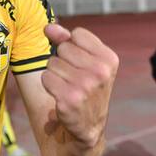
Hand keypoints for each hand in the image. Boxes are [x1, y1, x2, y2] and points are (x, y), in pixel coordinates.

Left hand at [41, 23, 118, 147]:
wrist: (86, 128)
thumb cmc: (84, 89)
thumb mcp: (84, 62)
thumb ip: (66, 40)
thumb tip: (48, 27)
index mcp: (109, 59)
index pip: (77, 34)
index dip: (73, 47)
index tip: (80, 63)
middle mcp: (101, 72)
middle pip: (63, 48)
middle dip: (62, 61)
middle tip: (73, 79)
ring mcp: (86, 87)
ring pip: (52, 63)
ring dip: (54, 75)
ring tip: (67, 88)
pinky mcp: (69, 100)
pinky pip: (46, 78)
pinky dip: (49, 86)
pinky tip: (60, 97)